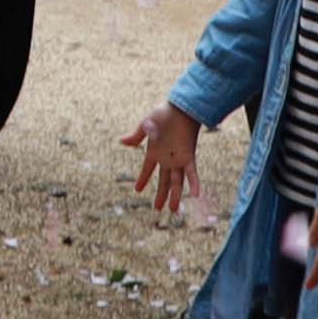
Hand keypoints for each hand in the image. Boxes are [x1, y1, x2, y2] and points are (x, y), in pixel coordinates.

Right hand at [124, 105, 201, 219]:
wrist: (181, 107)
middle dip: (161, 195)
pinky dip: (194, 184)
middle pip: (164, 181)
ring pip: (177, 182)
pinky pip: (192, 173)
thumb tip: (122, 142)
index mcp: (154, 152)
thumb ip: (136, 136)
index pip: (147, 170)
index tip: (137, 190)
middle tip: (158, 209)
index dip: (143, 180)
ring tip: (173, 210)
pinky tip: (195, 195)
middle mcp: (166, 159)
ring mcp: (178, 159)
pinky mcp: (189, 156)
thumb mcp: (146, 124)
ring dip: (175, 196)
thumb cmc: (163, 113)